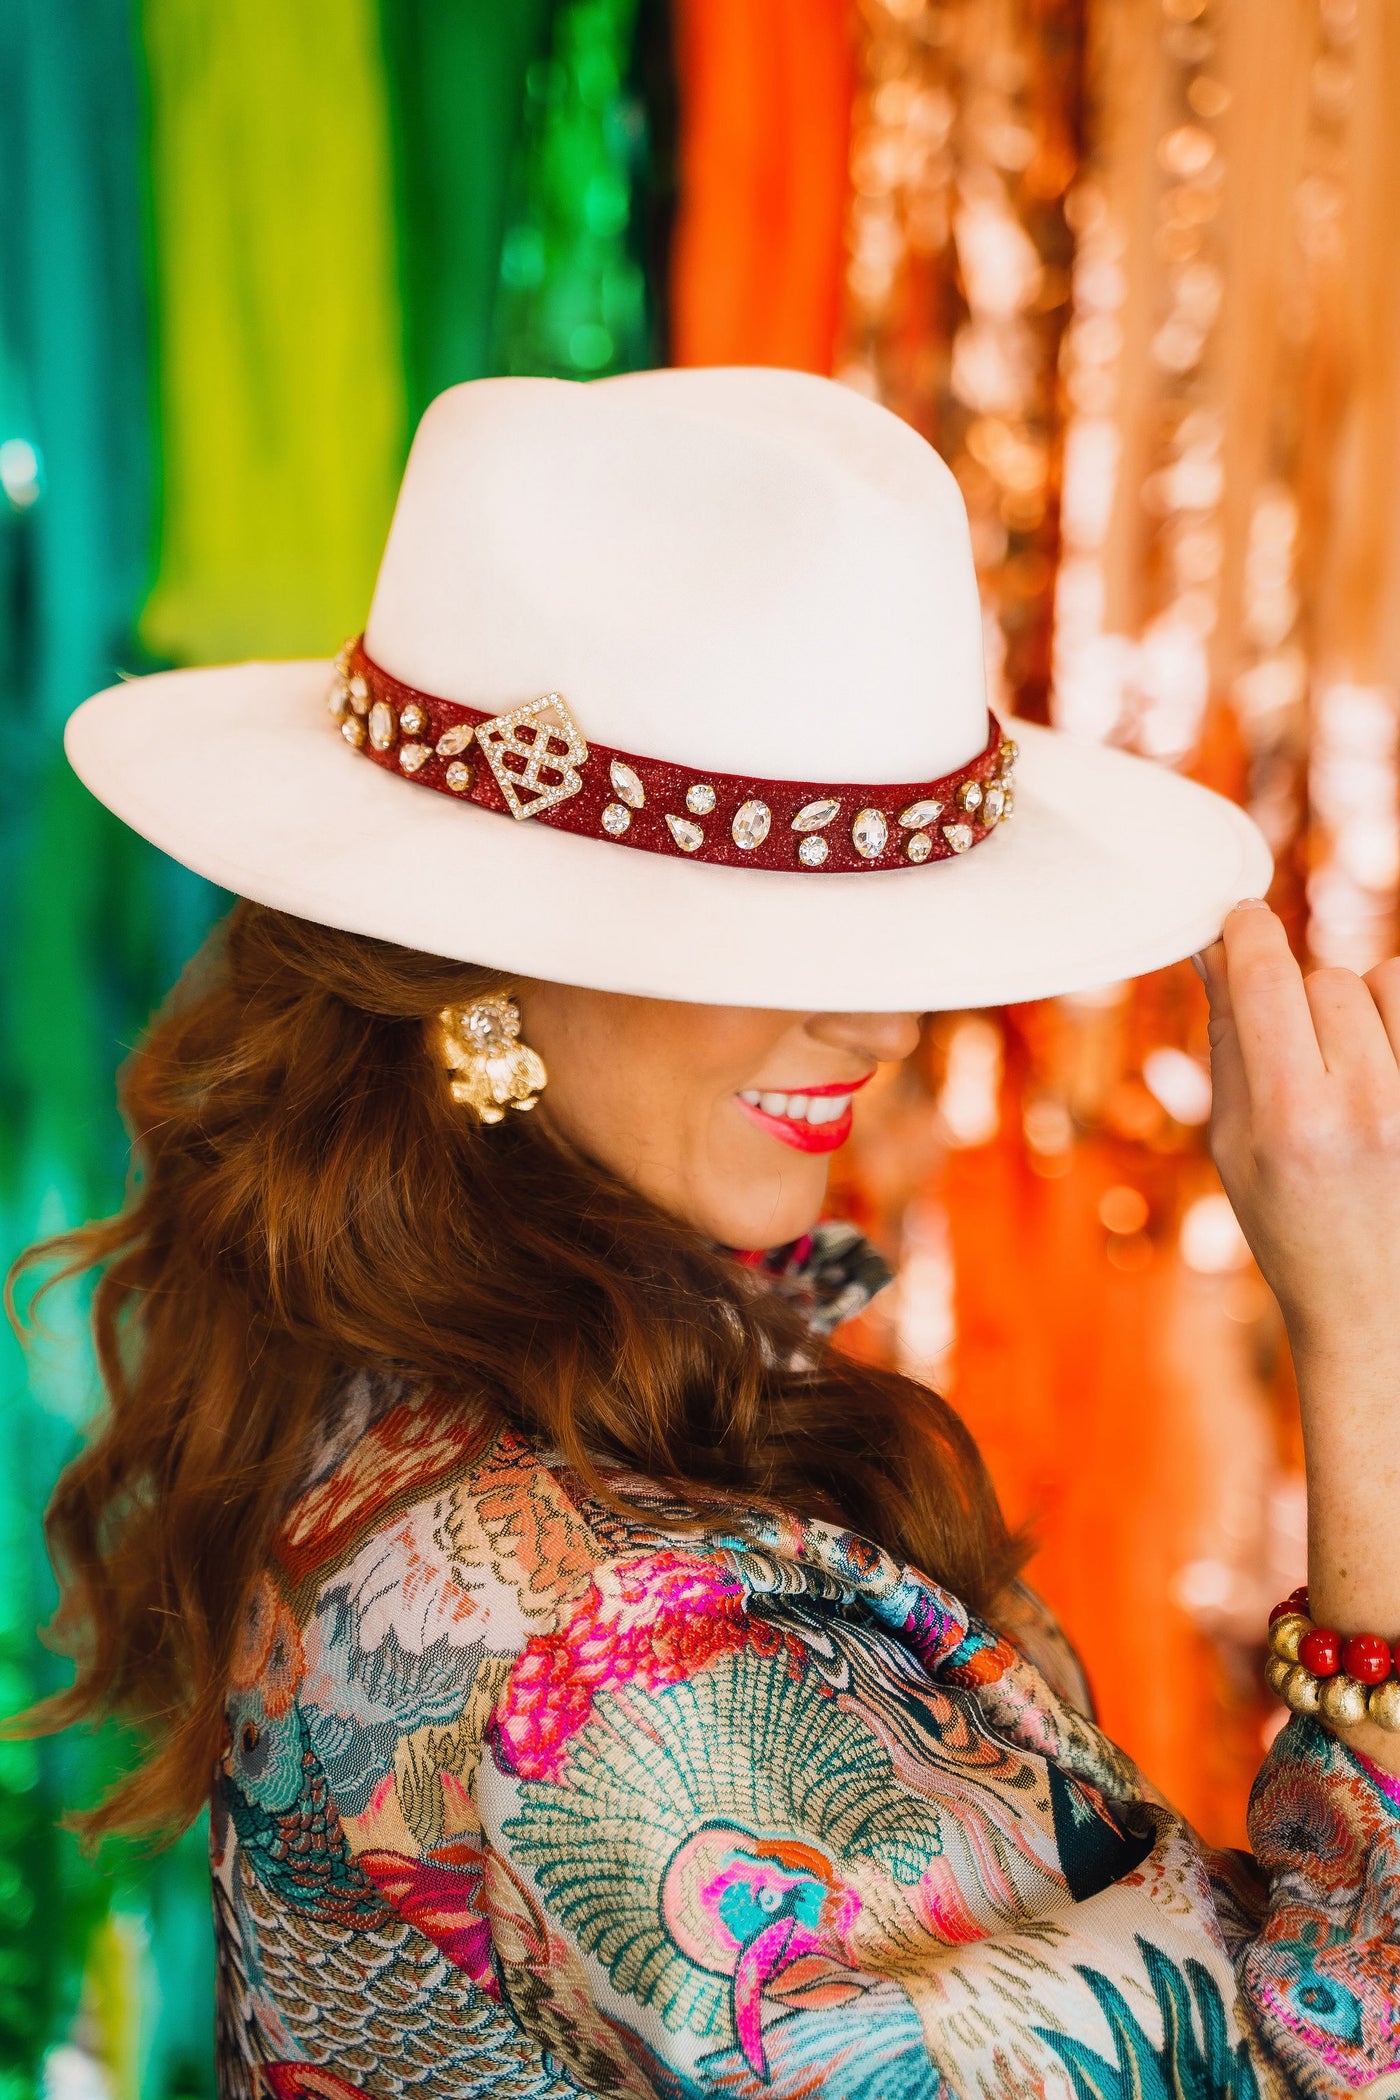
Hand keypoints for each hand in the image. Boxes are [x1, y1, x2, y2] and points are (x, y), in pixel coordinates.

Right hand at [1198, 900, 1399, 1761]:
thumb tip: (1213, 948)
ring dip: (1364, 1008)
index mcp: (1289, 1120)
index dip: (1244, 930)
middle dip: (1304, 997)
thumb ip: (1228, 1042)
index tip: (1237, 918)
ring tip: (1355, 1070)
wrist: (1381, 1311)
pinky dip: (1395, 1025)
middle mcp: (1363, 1108)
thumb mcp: (1235, 1146)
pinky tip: (1383, 1075)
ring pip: (1386, 983)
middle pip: (1327, 977)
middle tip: (1299, 1053)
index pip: (1265, 975)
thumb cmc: (1295, 1230)